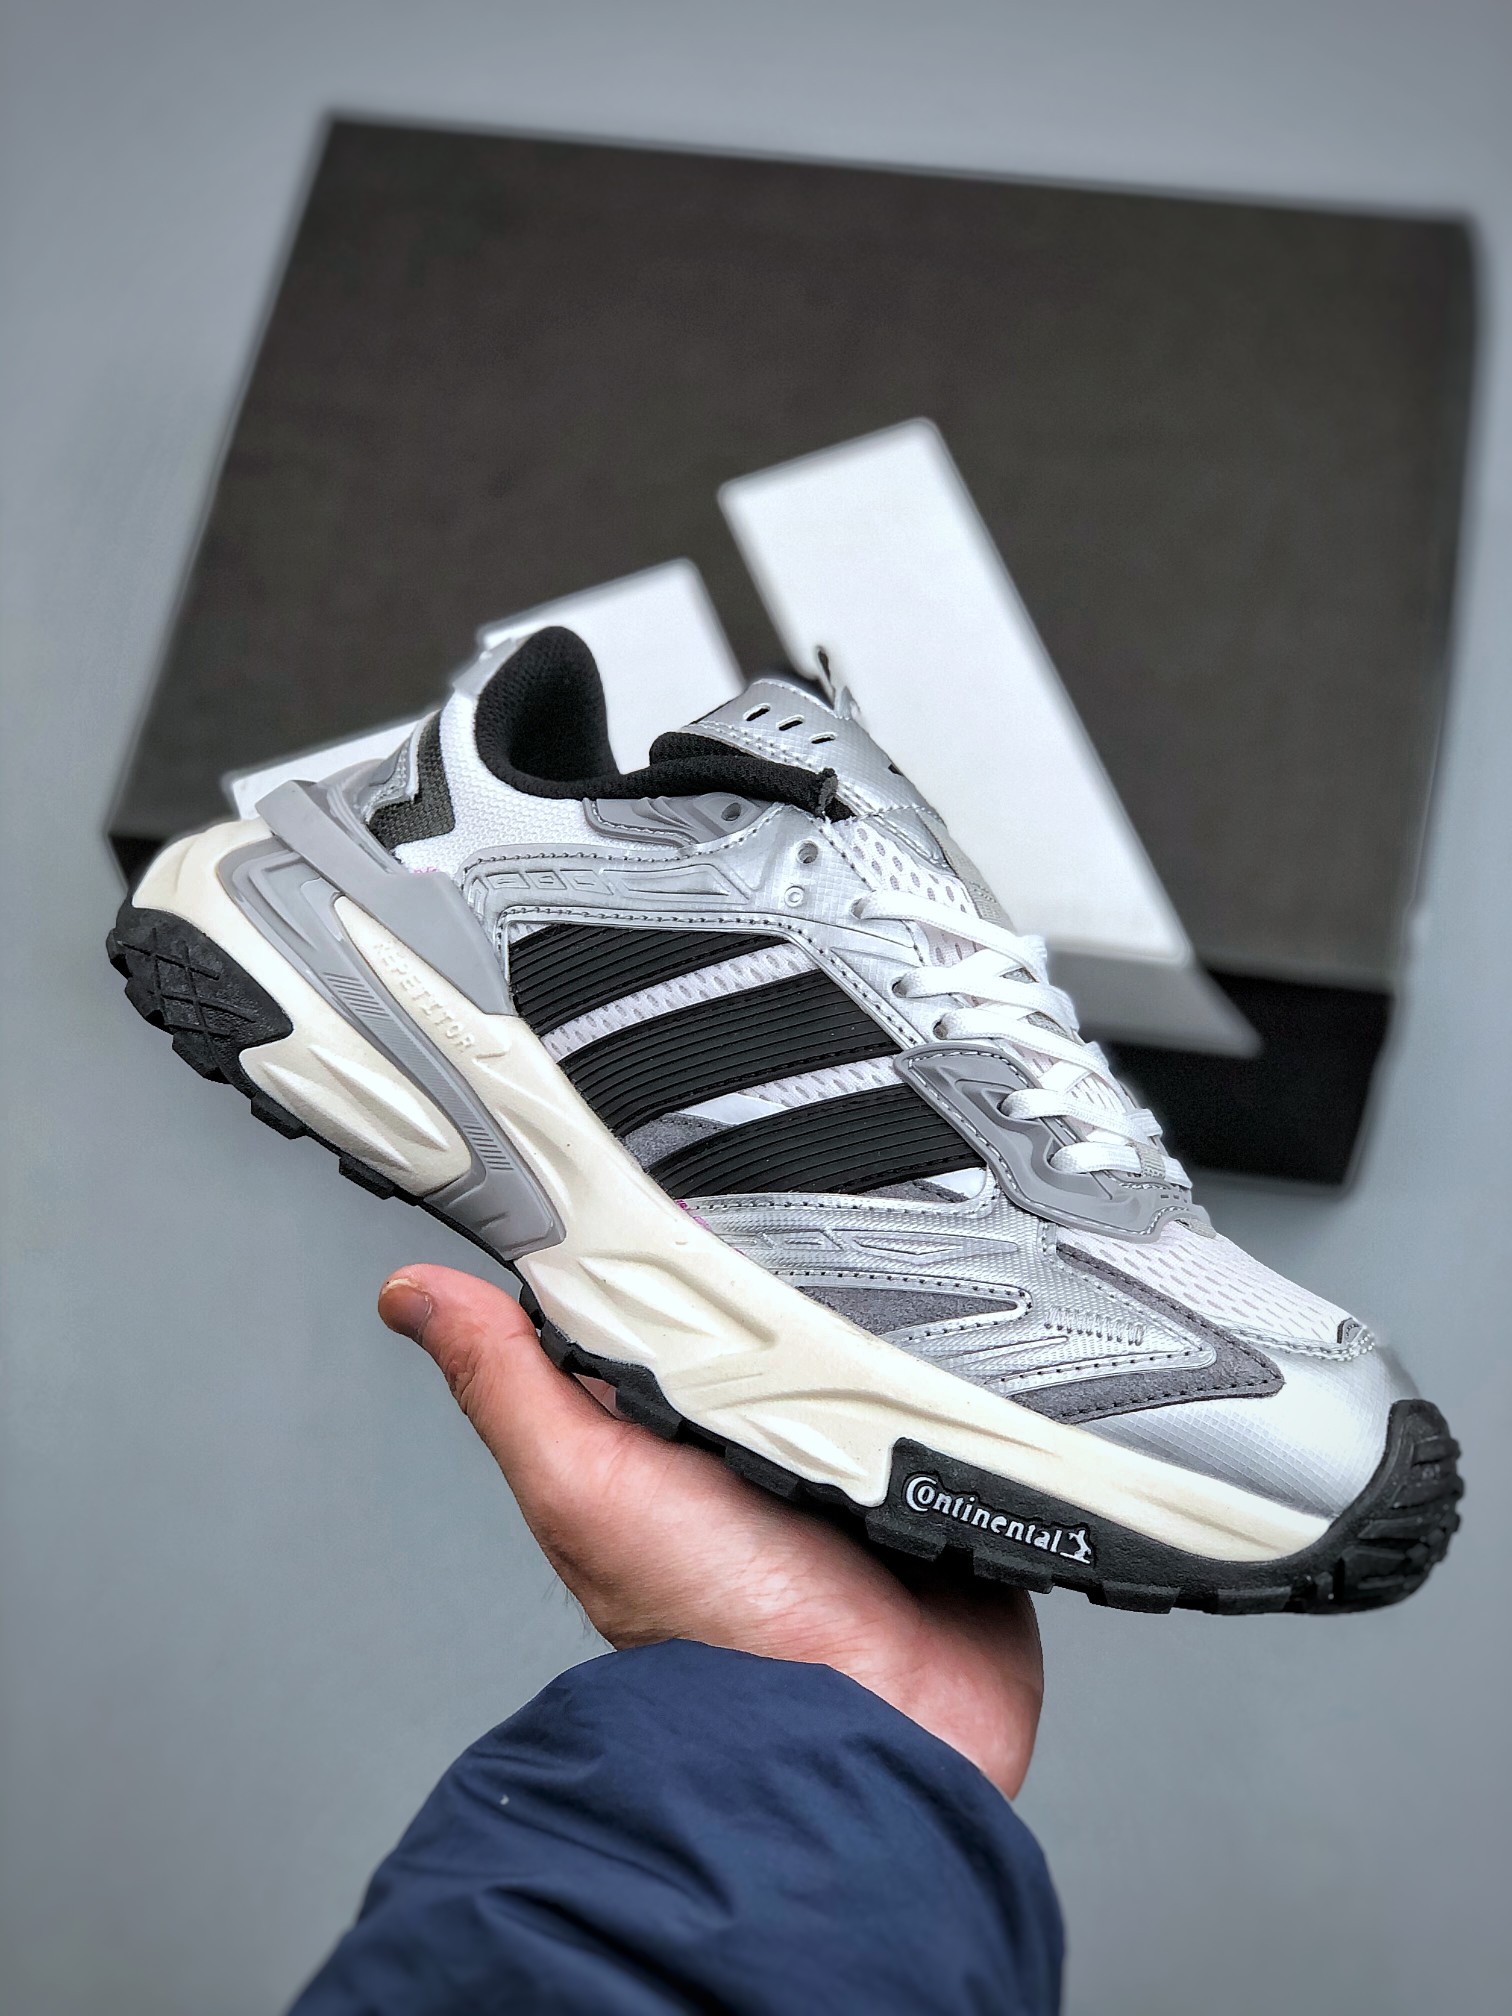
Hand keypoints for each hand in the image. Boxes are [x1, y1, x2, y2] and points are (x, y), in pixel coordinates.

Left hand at [380, 1264, 1044, 1798]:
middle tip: (807, 1249)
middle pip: (763, 1305)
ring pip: (863, 1339)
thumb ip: (509, 1383)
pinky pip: (948, 1394)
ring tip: (884, 1312)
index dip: (652, 1232)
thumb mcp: (587, 1484)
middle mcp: (747, 1439)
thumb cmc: (714, 1632)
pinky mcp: (929, 1477)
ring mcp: (844, 1458)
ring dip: (878, 1319)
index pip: (644, 1298)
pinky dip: (951, 1374)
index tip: (667, 1165)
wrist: (867, 1728)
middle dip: (787, 1265)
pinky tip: (947, 1357)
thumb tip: (412, 1294)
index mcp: (654, 1432)